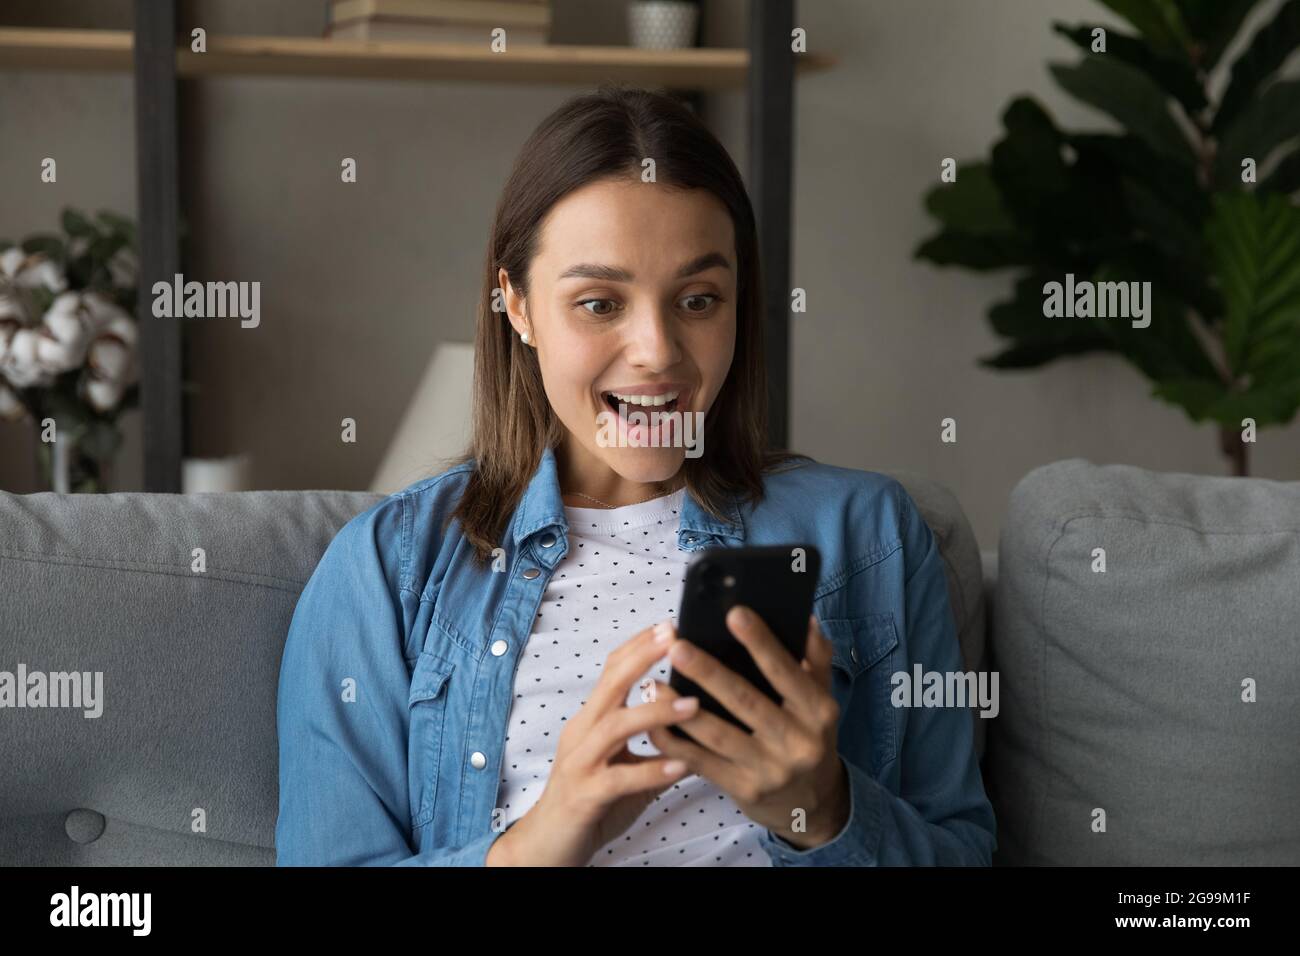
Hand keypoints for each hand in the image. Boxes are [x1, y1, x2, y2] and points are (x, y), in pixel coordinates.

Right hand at [488, 620, 698, 865]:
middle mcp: (581, 733)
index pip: (612, 670)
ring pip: (615, 726)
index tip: (669, 625)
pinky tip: (680, 767)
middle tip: (676, 637)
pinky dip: (651, 771)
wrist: (547, 847)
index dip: (639, 646)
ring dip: (657, 713)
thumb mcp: (626, 767)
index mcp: (590, 721)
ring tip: (695, 704)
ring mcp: (580, 763)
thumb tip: (699, 727)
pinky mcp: (585, 795)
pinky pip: (619, 779)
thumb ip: (655, 747)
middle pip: (610, 684)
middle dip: (644, 658)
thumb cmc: (591, 804)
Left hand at [646, 609, 849, 849]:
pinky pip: (703, 763)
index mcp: (818, 712)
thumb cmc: (809, 736)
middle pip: (747, 701)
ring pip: (719, 735)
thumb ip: (815, 659)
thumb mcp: (822, 700)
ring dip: (681, 709)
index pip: (787, 672)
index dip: (761, 643)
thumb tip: (804, 618)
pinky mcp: (744, 791)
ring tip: (653, 683)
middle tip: (677, 646)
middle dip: (709, 673)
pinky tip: (653, 723)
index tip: (734, 614)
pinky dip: (677, 743)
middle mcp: (798, 742)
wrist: (811, 804)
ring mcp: (770, 770)